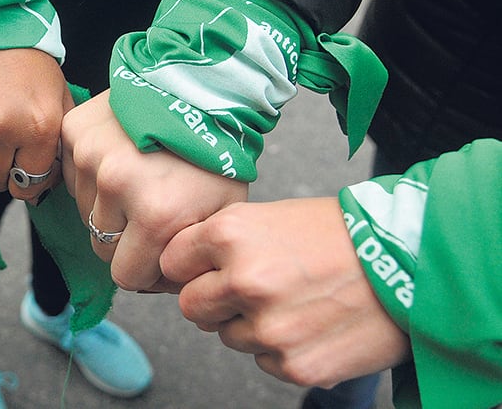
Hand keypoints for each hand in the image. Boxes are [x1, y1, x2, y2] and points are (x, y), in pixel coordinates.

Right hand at [0, 48, 71, 198]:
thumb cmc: (25, 61)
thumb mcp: (57, 96)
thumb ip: (59, 143)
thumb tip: (43, 186)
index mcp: (38, 125)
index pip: (30, 182)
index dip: (27, 178)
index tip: (22, 170)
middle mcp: (1, 128)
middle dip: (1, 170)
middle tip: (0, 147)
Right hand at [61, 91, 246, 291]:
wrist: (201, 84)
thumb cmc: (216, 150)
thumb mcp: (222, 213)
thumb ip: (188, 255)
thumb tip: (156, 282)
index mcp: (156, 215)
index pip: (125, 276)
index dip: (146, 271)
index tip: (162, 252)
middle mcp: (116, 186)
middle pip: (101, 244)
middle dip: (125, 240)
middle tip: (151, 213)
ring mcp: (91, 155)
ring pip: (85, 210)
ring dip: (108, 204)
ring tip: (141, 178)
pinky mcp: (75, 130)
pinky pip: (73, 174)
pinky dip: (92, 173)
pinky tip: (122, 157)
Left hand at [160, 198, 409, 386]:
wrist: (410, 262)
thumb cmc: (338, 234)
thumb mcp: (269, 217)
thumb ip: (220, 243)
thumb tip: (180, 273)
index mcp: (230, 235)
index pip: (172, 262)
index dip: (190, 265)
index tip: (206, 267)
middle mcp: (243, 280)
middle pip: (192, 306)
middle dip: (213, 300)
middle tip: (251, 287)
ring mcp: (268, 327)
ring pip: (229, 336)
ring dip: (251, 324)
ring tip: (295, 299)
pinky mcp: (294, 364)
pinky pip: (264, 361)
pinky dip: (283, 348)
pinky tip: (313, 322)